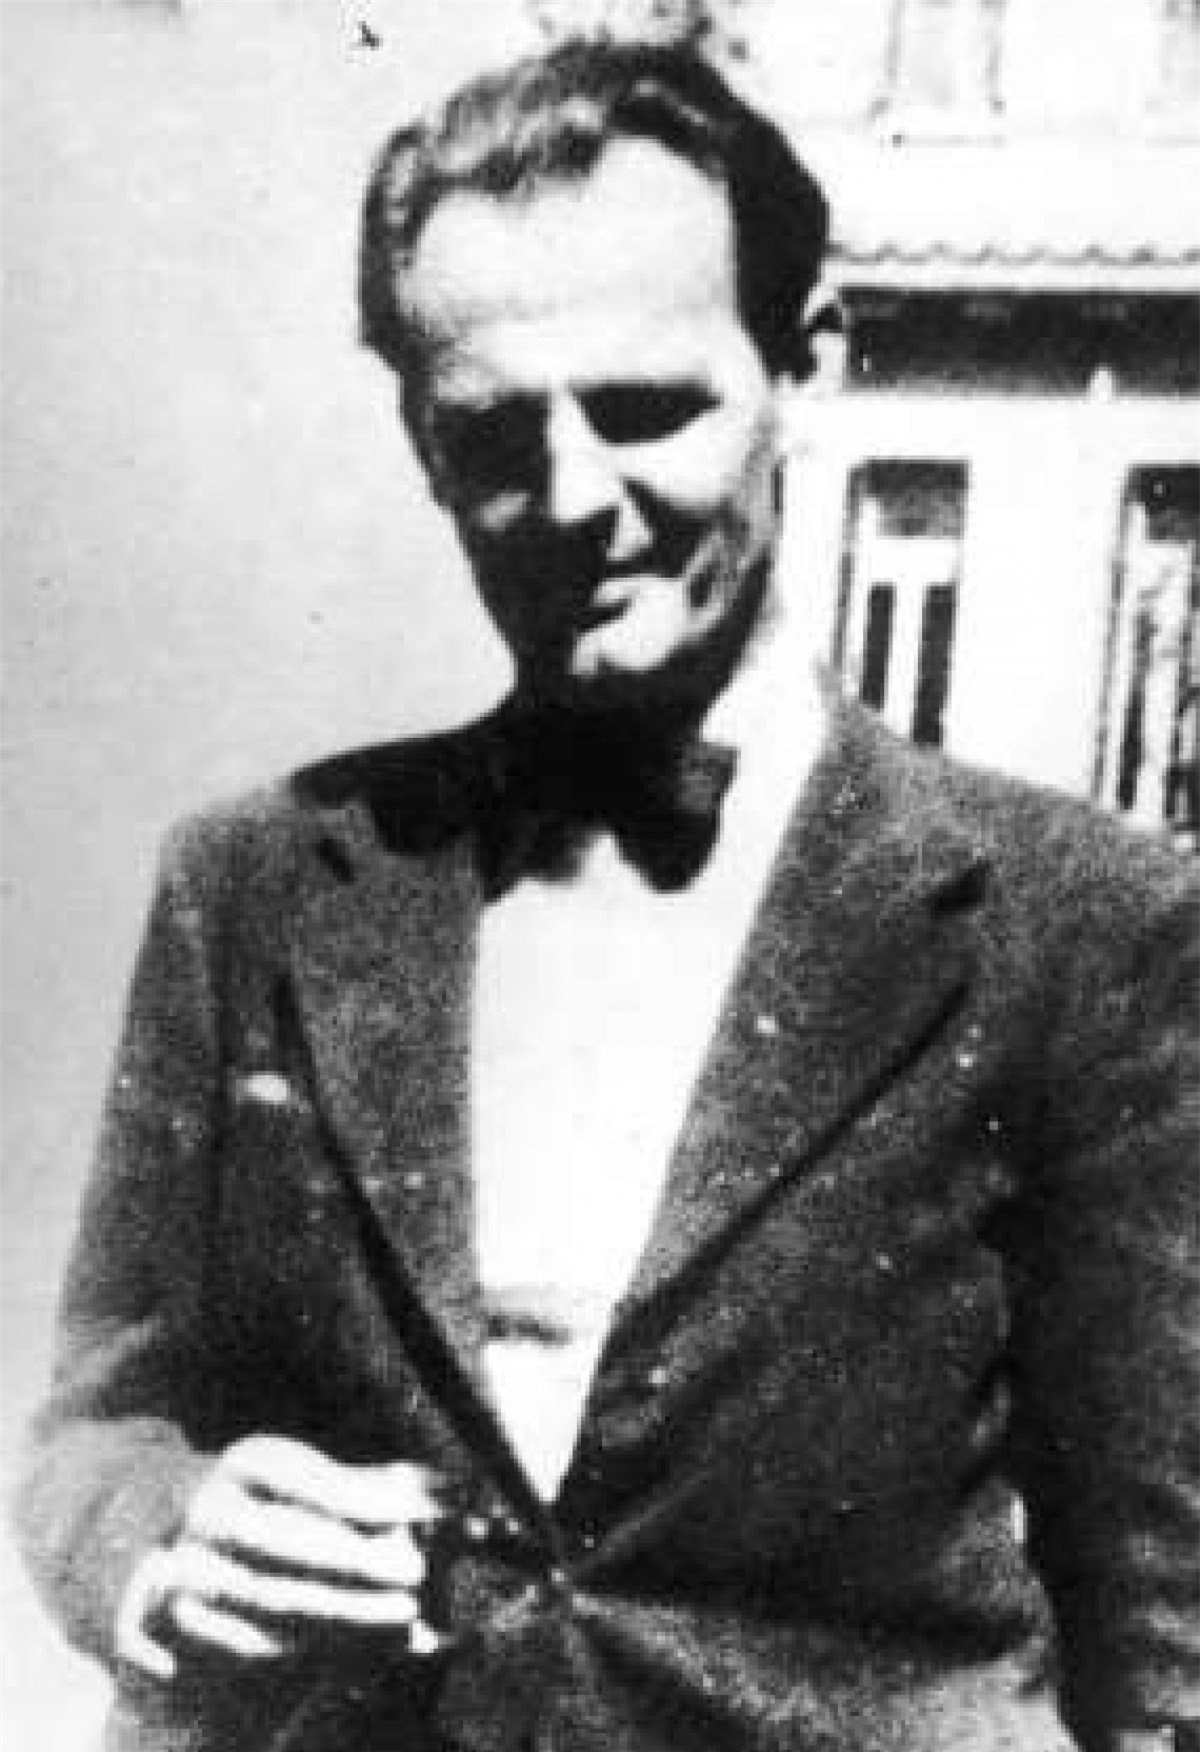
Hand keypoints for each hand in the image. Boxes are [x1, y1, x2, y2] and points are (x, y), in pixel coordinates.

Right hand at [116, 1435, 445, 1679]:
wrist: (189, 1543)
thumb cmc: (282, 1507)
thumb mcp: (320, 1479)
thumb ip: (381, 1487)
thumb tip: (448, 1495)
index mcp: (248, 1463)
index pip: (305, 1476)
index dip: (363, 1496)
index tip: (419, 1513)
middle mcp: (208, 1511)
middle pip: (283, 1541)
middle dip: (355, 1561)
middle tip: (415, 1574)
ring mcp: (185, 1569)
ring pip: (271, 1599)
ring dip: (345, 1613)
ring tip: (404, 1616)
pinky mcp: (178, 1624)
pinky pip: (252, 1645)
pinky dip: (312, 1648)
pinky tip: (361, 1645)